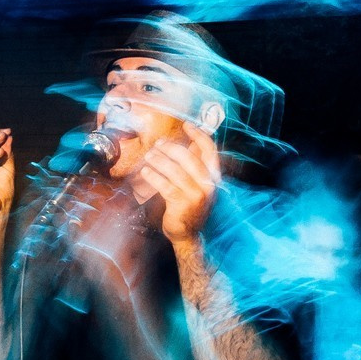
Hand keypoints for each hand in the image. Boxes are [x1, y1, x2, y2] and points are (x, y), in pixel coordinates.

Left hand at [135, 122, 220, 242]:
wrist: (189, 234)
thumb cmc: (190, 206)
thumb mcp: (199, 185)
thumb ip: (196, 166)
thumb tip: (191, 142)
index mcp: (214, 177)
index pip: (210, 150)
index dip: (199, 135)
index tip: (187, 125)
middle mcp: (208, 185)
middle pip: (188, 157)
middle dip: (171, 148)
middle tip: (158, 144)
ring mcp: (196, 195)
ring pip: (174, 170)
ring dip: (159, 160)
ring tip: (149, 155)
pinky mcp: (182, 203)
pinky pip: (165, 184)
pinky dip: (153, 176)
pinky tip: (146, 171)